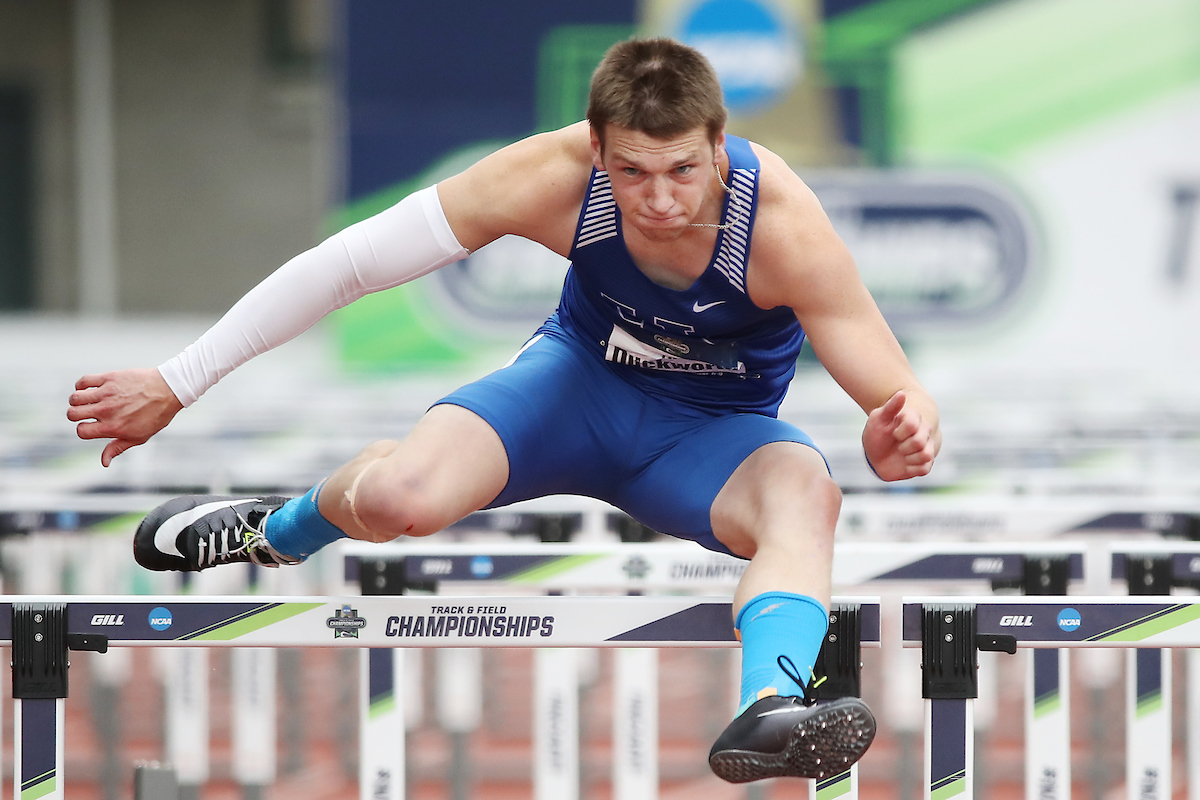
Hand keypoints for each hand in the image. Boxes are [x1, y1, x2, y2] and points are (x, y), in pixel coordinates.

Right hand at [67, 368, 183, 466]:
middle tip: (86, 413)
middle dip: (75, 416)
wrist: (169, 390)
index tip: (92, 426)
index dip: (83, 430)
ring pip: (74, 397)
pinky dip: (81, 385)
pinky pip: (83, 381)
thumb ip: (117, 448)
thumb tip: (104, 463)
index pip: (81, 431)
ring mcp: (107, 393)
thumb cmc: (156, 415)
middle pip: (72, 414)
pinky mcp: (109, 378)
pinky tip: (89, 389)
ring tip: (87, 401)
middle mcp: (107, 410)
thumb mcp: (139, 436)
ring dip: (77, 400)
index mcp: (112, 427)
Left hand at [862, 390, 938, 480]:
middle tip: (897, 444)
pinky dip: (911, 468)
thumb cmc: (878, 432)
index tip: (893, 432)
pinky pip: (924, 469)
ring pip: (926, 455)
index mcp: (914, 419)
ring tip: (902, 454)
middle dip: (903, 446)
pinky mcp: (925, 464)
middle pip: (919, 442)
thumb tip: (901, 394)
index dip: (900, 432)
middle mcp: (923, 432)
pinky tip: (905, 463)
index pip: (913, 425)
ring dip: (909, 457)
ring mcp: (926, 448)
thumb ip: (891, 407)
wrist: (877, 453)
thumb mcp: (878, 418)